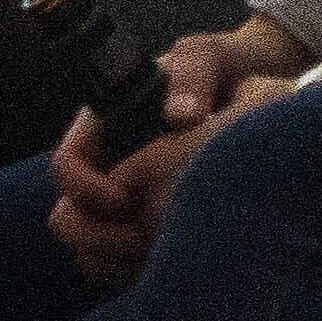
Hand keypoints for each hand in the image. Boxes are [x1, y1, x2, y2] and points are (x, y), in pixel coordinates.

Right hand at [45, 19, 312, 284]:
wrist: (254, 81)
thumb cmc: (222, 63)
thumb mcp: (204, 58)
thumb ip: (191, 77)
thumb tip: (181, 118)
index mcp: (104, 124)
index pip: (67, 165)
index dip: (83, 187)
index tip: (122, 198)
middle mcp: (106, 162)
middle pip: (70, 214)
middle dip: (93, 234)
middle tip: (138, 240)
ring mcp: (125, 192)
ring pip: (95, 242)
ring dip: (116, 255)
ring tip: (159, 254)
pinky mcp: (147, 216)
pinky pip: (126, 253)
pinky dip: (139, 263)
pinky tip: (174, 258)